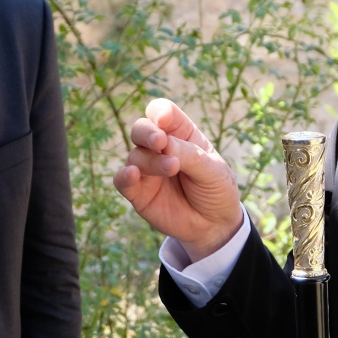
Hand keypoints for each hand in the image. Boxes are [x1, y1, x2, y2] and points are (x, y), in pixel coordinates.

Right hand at [113, 98, 244, 260]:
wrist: (214, 225)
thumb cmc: (215, 189)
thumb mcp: (212, 170)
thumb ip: (189, 155)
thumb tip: (163, 144)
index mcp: (180, 134)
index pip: (163, 112)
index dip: (160, 112)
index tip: (164, 121)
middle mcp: (160, 148)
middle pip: (141, 129)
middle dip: (148, 132)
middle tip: (160, 142)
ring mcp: (147, 170)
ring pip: (135, 155)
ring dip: (151, 160)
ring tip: (171, 168)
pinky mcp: (138, 192)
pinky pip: (122, 180)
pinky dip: (124, 176)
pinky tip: (132, 175)